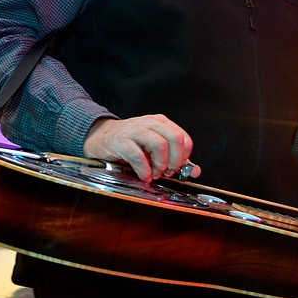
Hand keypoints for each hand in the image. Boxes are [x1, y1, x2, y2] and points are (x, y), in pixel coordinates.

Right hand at [83, 115, 201, 181]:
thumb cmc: (132, 143)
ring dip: (160, 164)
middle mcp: (150, 123)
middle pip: (175, 139)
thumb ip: (175, 158)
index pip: (183, 137)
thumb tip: (195, 171)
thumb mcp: (155, 148)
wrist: (102, 136)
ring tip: (155, 173)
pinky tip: (144, 175)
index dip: (184, 156)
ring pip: (159, 144)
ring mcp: (135, 130)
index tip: (177, 167)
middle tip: (168, 171)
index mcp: (161, 122)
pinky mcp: (121, 141)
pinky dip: (144, 170)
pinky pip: (138, 156)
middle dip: (175, 160)